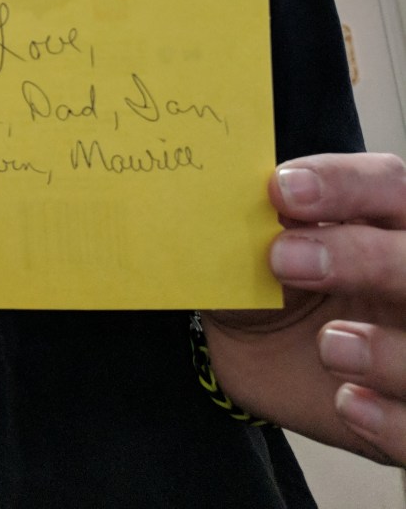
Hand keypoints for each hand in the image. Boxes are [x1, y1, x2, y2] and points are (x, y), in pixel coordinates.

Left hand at [267, 151, 405, 463]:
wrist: (255, 354)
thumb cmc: (264, 283)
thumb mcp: (249, 254)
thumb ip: (250, 229)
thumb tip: (213, 203)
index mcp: (380, 220)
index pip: (385, 184)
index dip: (342, 185)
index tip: (282, 190)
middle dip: (361, 257)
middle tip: (283, 259)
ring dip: (385, 349)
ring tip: (329, 345)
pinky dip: (390, 417)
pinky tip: (348, 403)